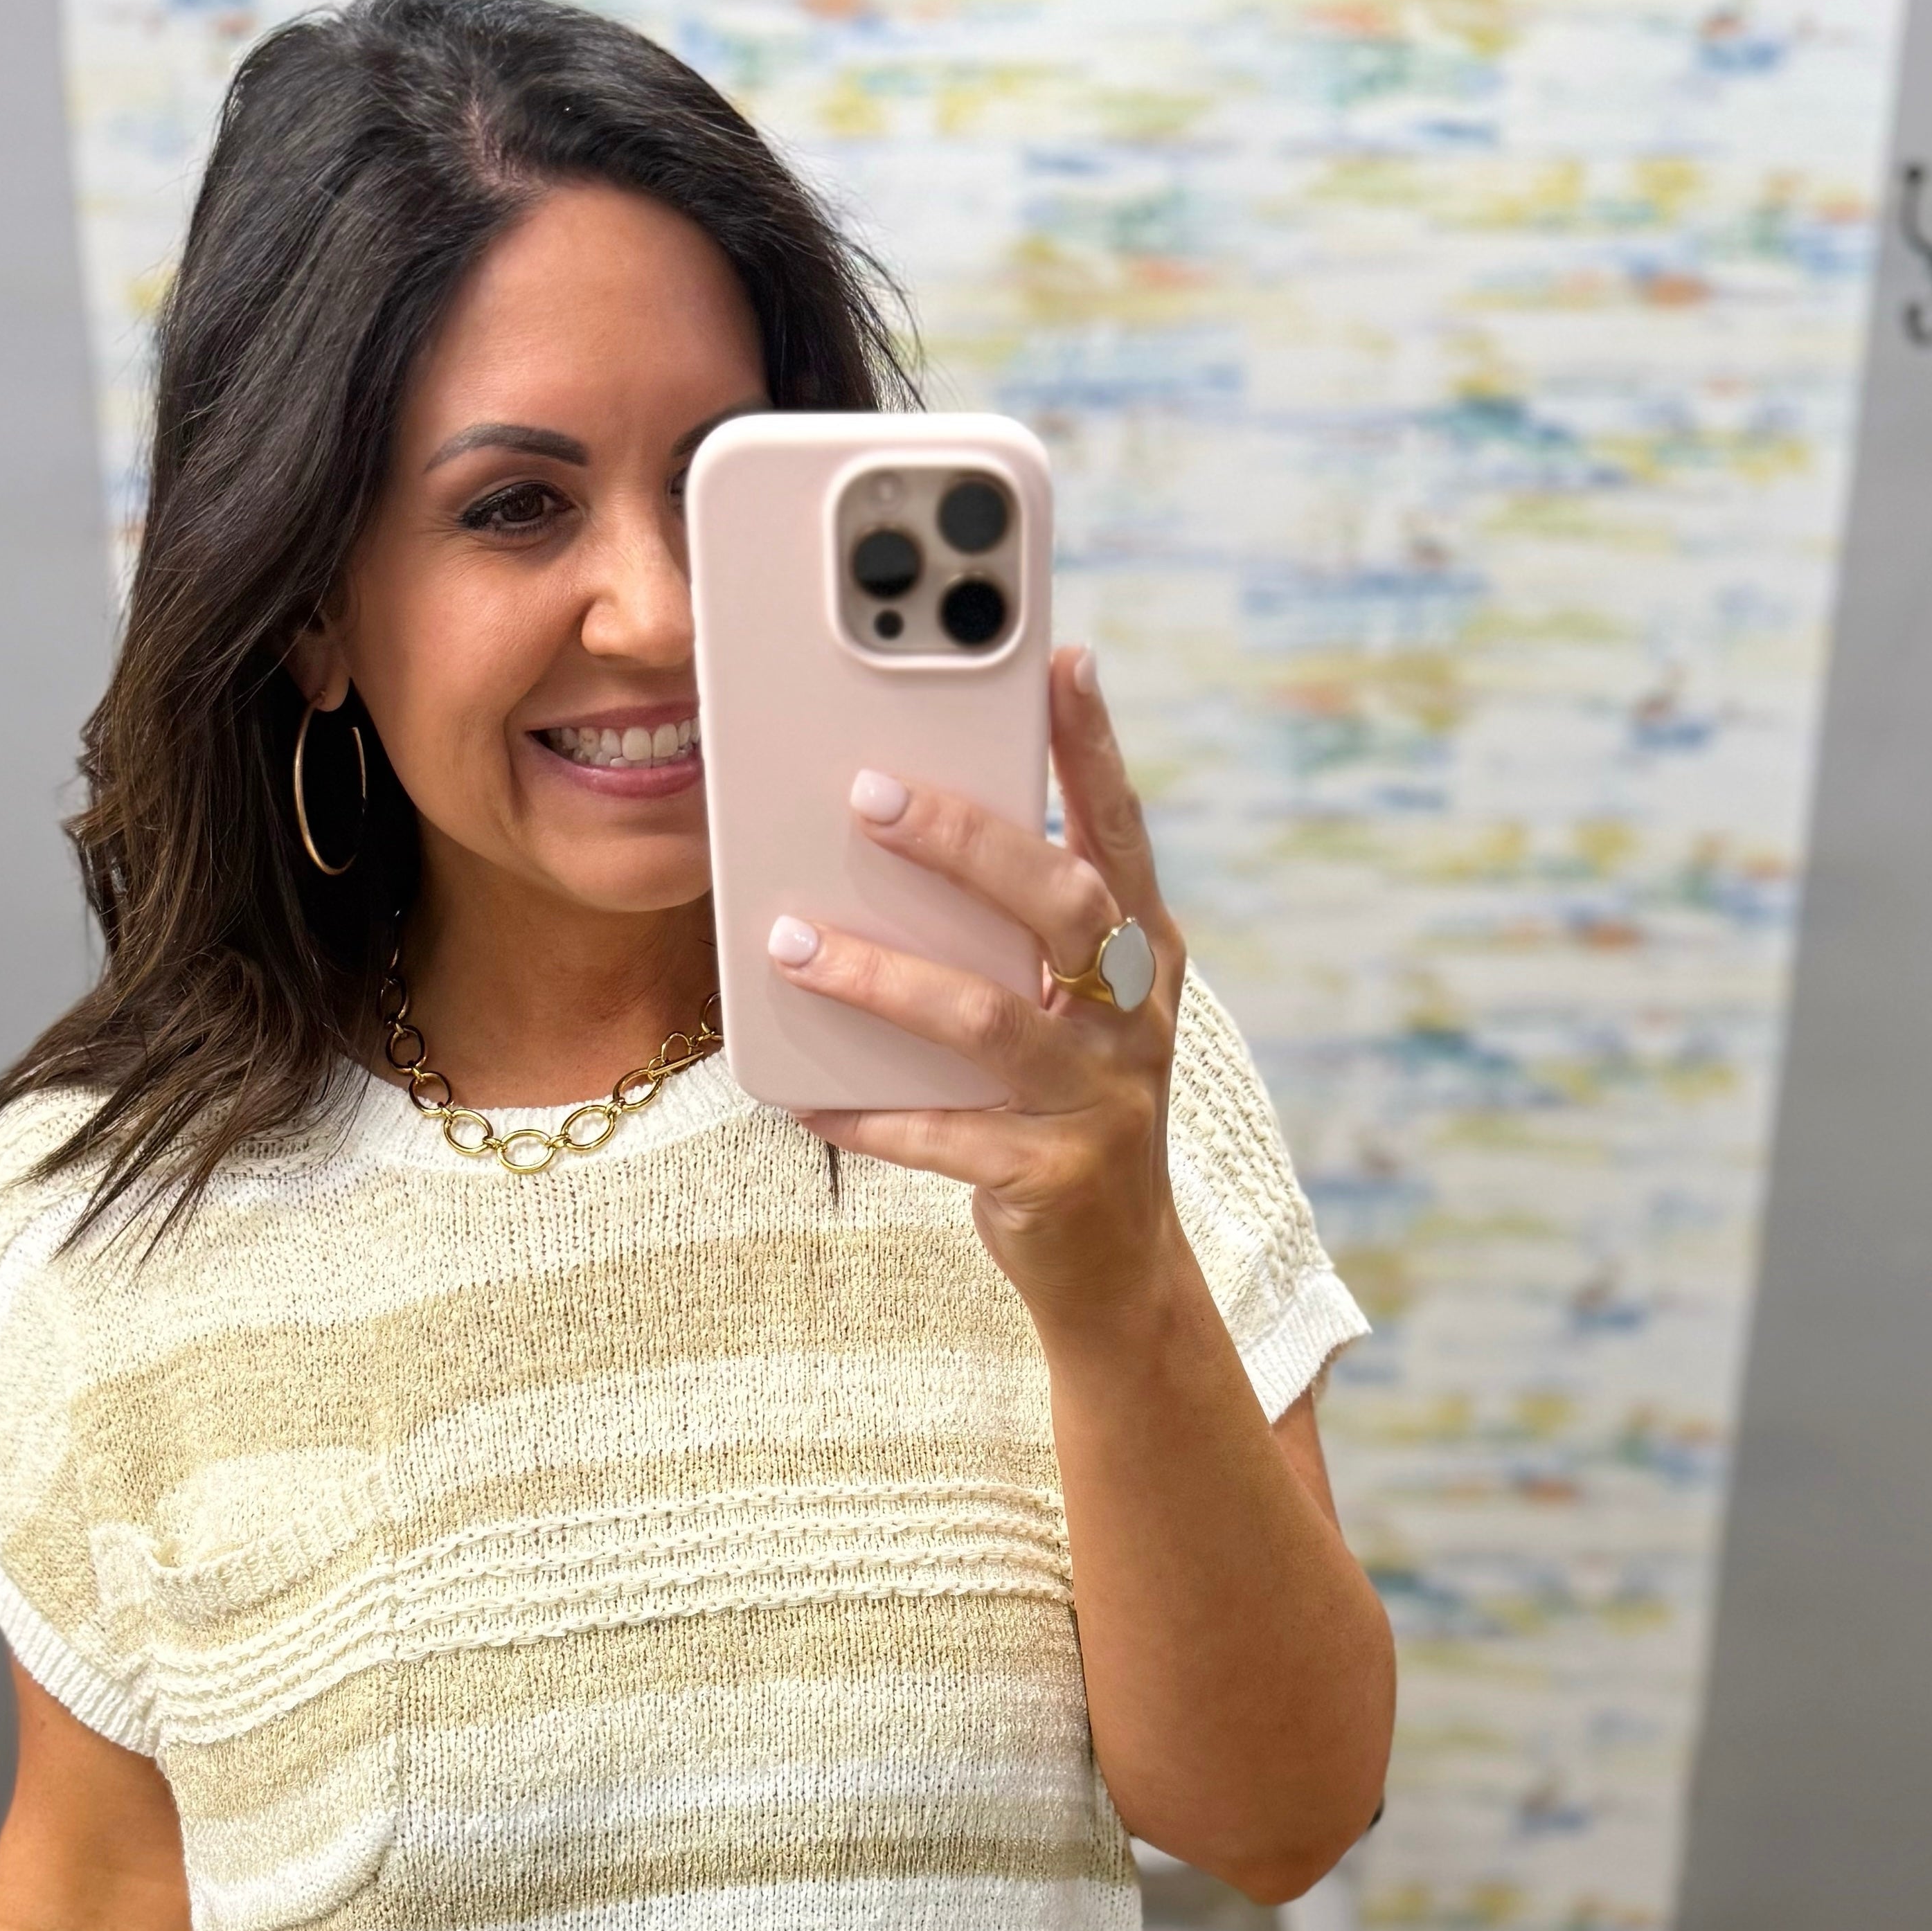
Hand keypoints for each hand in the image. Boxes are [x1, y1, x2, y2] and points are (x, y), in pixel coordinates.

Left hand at [773, 645, 1190, 1334]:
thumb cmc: (1067, 1108)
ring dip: (879, 976)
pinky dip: (862, 1113)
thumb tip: (902, 830)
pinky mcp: (1047, 1177)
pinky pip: (938, 1136)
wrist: (1116, 1269)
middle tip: (869, 793)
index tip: (1063, 661)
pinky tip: (797, 1093)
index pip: (1121, 832)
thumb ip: (1017, 934)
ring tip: (789, 941)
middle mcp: (1133, 1019)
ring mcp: (1096, 1100)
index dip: (1095, 749)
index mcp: (1142, 957)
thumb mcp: (1067, 1011)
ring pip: (983, 1020)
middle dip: (965, 842)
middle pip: (1058, 905)